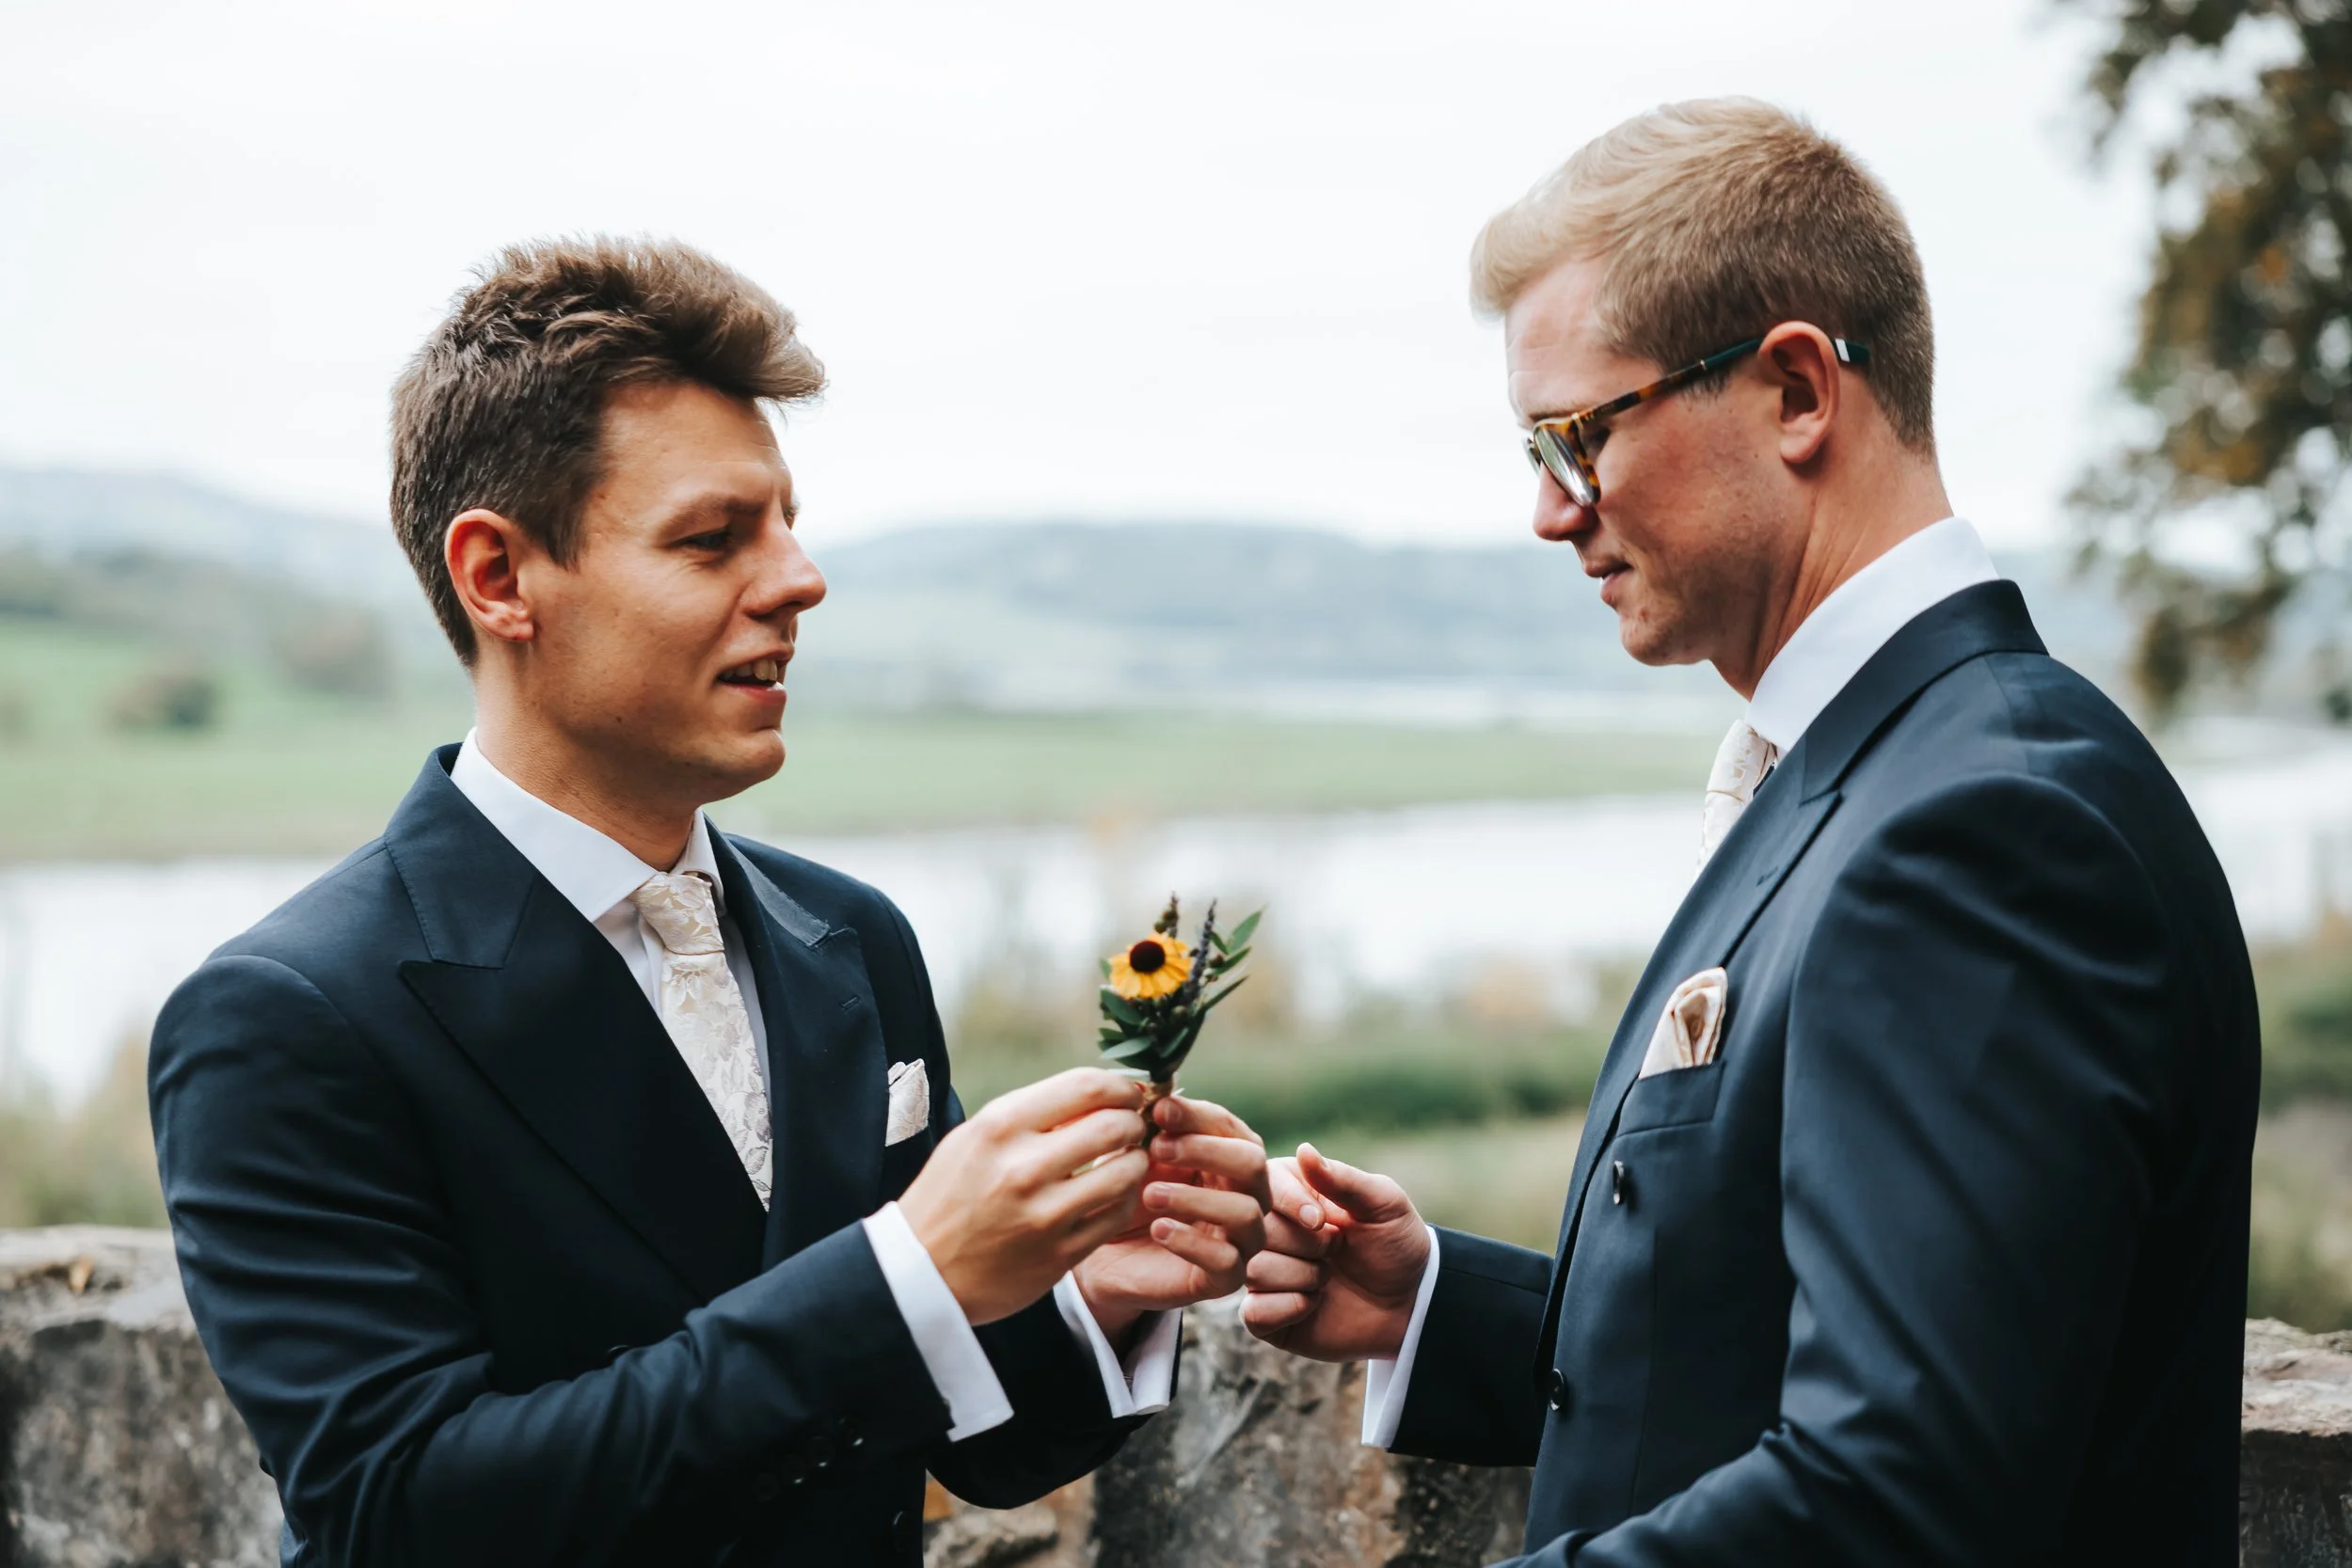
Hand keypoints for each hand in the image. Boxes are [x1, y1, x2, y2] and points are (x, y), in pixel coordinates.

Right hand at [898, 1068, 1149, 1325]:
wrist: (920, 1270)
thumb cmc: (951, 1193)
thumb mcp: (976, 1137)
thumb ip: (1032, 1114)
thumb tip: (1099, 1093)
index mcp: (999, 1127)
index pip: (1085, 1086)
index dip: (1121, 1084)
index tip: (1128, 1091)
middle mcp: (1022, 1168)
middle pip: (1114, 1125)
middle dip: (1134, 1120)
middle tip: (1133, 1125)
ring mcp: (1043, 1215)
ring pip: (1126, 1172)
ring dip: (1135, 1160)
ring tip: (1127, 1158)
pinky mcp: (1059, 1255)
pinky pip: (1116, 1215)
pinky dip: (1125, 1198)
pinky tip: (1114, 1192)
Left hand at [1074, 1093, 1270, 1345]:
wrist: (1103, 1257)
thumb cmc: (1126, 1196)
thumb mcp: (1136, 1156)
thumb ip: (1150, 1127)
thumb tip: (1157, 1092)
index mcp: (1229, 1157)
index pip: (1230, 1127)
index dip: (1197, 1116)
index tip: (1157, 1111)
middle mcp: (1247, 1195)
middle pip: (1253, 1163)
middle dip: (1205, 1150)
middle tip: (1156, 1149)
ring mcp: (1242, 1239)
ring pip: (1246, 1212)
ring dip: (1195, 1197)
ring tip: (1148, 1193)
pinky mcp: (1226, 1280)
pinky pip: (1227, 1261)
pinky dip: (1190, 1241)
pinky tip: (1157, 1229)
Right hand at [1240, 1142, 1430, 1362]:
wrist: (1411, 1303)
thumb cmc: (1395, 1244)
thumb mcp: (1382, 1203)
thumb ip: (1343, 1179)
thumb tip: (1304, 1149)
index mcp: (1290, 1192)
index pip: (1262, 1187)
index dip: (1293, 1205)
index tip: (1325, 1221)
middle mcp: (1269, 1231)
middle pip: (1256, 1231)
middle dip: (1306, 1245)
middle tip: (1335, 1250)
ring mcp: (1264, 1273)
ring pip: (1255, 1271)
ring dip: (1303, 1277)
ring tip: (1326, 1278)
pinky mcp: (1264, 1314)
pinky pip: (1255, 1313)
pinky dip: (1292, 1308)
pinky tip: (1315, 1303)